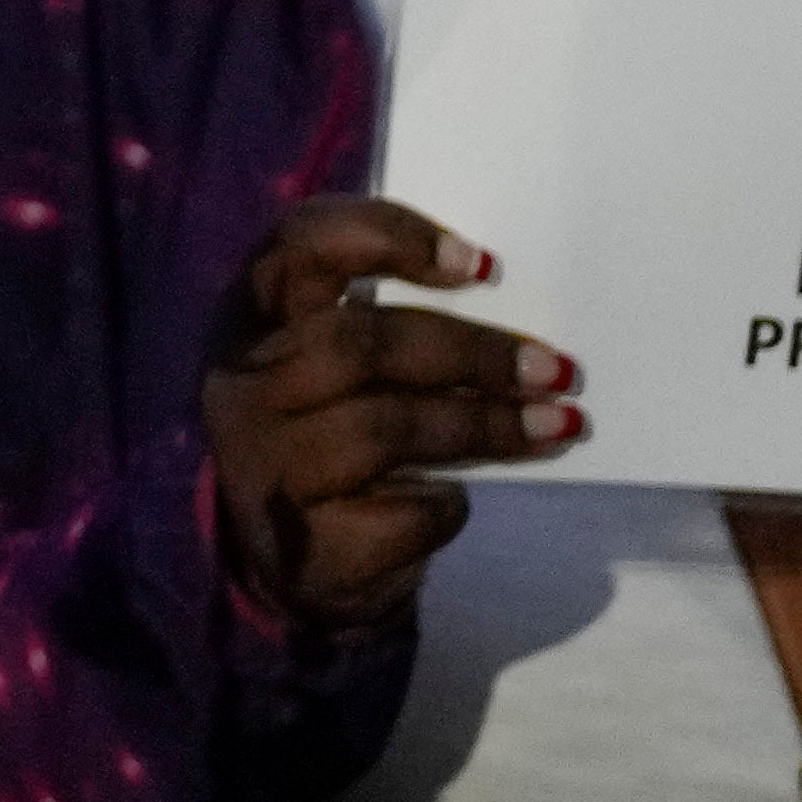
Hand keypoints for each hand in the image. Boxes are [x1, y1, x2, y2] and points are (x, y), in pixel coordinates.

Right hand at [205, 198, 569, 642]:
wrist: (290, 564)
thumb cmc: (333, 433)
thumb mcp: (333, 364)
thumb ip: (387, 323)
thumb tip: (512, 315)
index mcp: (248, 317)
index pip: (300, 246)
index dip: (388, 237)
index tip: (483, 266)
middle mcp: (240, 383)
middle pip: (360, 344)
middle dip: (472, 352)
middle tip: (555, 368)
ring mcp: (265, 463)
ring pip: (386, 427)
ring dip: (487, 423)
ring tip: (560, 425)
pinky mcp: (302, 539)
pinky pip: (402, 512)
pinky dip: (447, 505)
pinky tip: (459, 500)